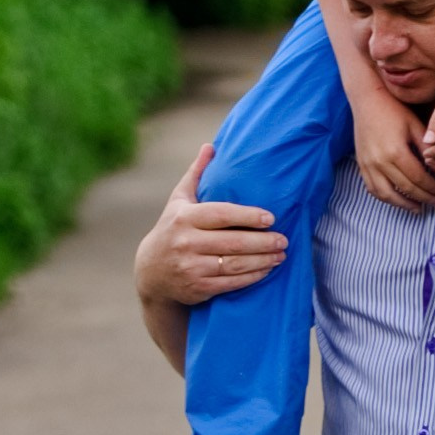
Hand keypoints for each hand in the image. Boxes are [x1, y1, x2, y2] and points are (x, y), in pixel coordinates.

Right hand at [134, 147, 289, 308]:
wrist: (150, 272)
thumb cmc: (172, 229)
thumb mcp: (178, 201)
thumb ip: (196, 174)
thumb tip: (211, 146)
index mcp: (184, 218)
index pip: (221, 214)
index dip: (247, 216)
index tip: (271, 218)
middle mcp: (186, 243)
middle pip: (232, 243)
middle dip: (262, 242)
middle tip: (284, 239)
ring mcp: (191, 267)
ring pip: (234, 265)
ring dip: (262, 260)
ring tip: (281, 255)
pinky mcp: (197, 288)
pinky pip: (231, 283)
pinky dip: (252, 277)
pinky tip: (266, 269)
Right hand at [353, 83, 434, 212]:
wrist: (367, 100)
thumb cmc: (394, 110)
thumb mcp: (415, 126)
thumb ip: (428, 150)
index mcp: (396, 152)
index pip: (418, 178)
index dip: (433, 188)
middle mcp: (380, 162)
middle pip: (405, 189)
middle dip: (424, 199)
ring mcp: (368, 165)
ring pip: (387, 195)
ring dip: (404, 205)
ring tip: (419, 209)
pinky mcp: (361, 165)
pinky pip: (373, 189)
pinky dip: (386, 198)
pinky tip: (398, 199)